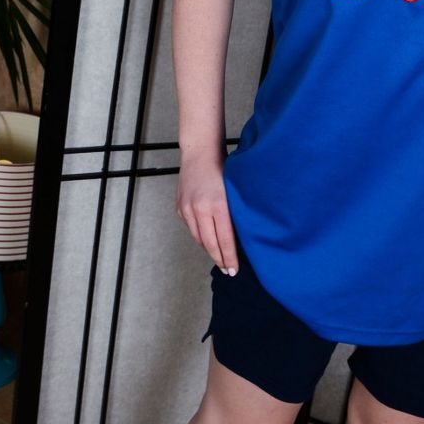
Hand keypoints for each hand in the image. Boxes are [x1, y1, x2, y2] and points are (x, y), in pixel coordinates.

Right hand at [176, 149, 239, 273]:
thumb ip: (235, 212)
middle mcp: (200, 209)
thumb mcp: (235, 191)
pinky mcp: (180, 207)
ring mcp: (187, 208)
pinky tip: (209, 240)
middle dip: (219, 259)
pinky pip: (191, 228)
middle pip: (210, 244)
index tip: (234, 270)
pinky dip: (200, 235)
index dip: (230, 257)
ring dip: (209, 249)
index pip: (225, 240)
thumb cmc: (224, 168)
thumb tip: (243, 236)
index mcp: (218, 205)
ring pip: (199, 238)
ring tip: (219, 258)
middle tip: (228, 271)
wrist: (200, 152)